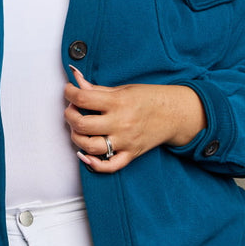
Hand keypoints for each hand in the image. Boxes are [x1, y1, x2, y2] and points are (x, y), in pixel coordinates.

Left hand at [64, 66, 205, 173]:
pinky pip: (109, 166)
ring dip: (76, 138)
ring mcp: (125, 140)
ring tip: (78, 129)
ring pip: (90, 146)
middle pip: (82, 124)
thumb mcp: (123, 88)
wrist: (175, 113)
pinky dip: (94, 165)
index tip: (69, 91)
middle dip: (70, 116)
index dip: (70, 93)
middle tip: (72, 110)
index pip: (83, 98)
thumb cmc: (148, 98)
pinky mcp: (130, 154)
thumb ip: (97, 88)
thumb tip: (75, 79)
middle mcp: (121, 122)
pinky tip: (85, 156)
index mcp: (118, 101)